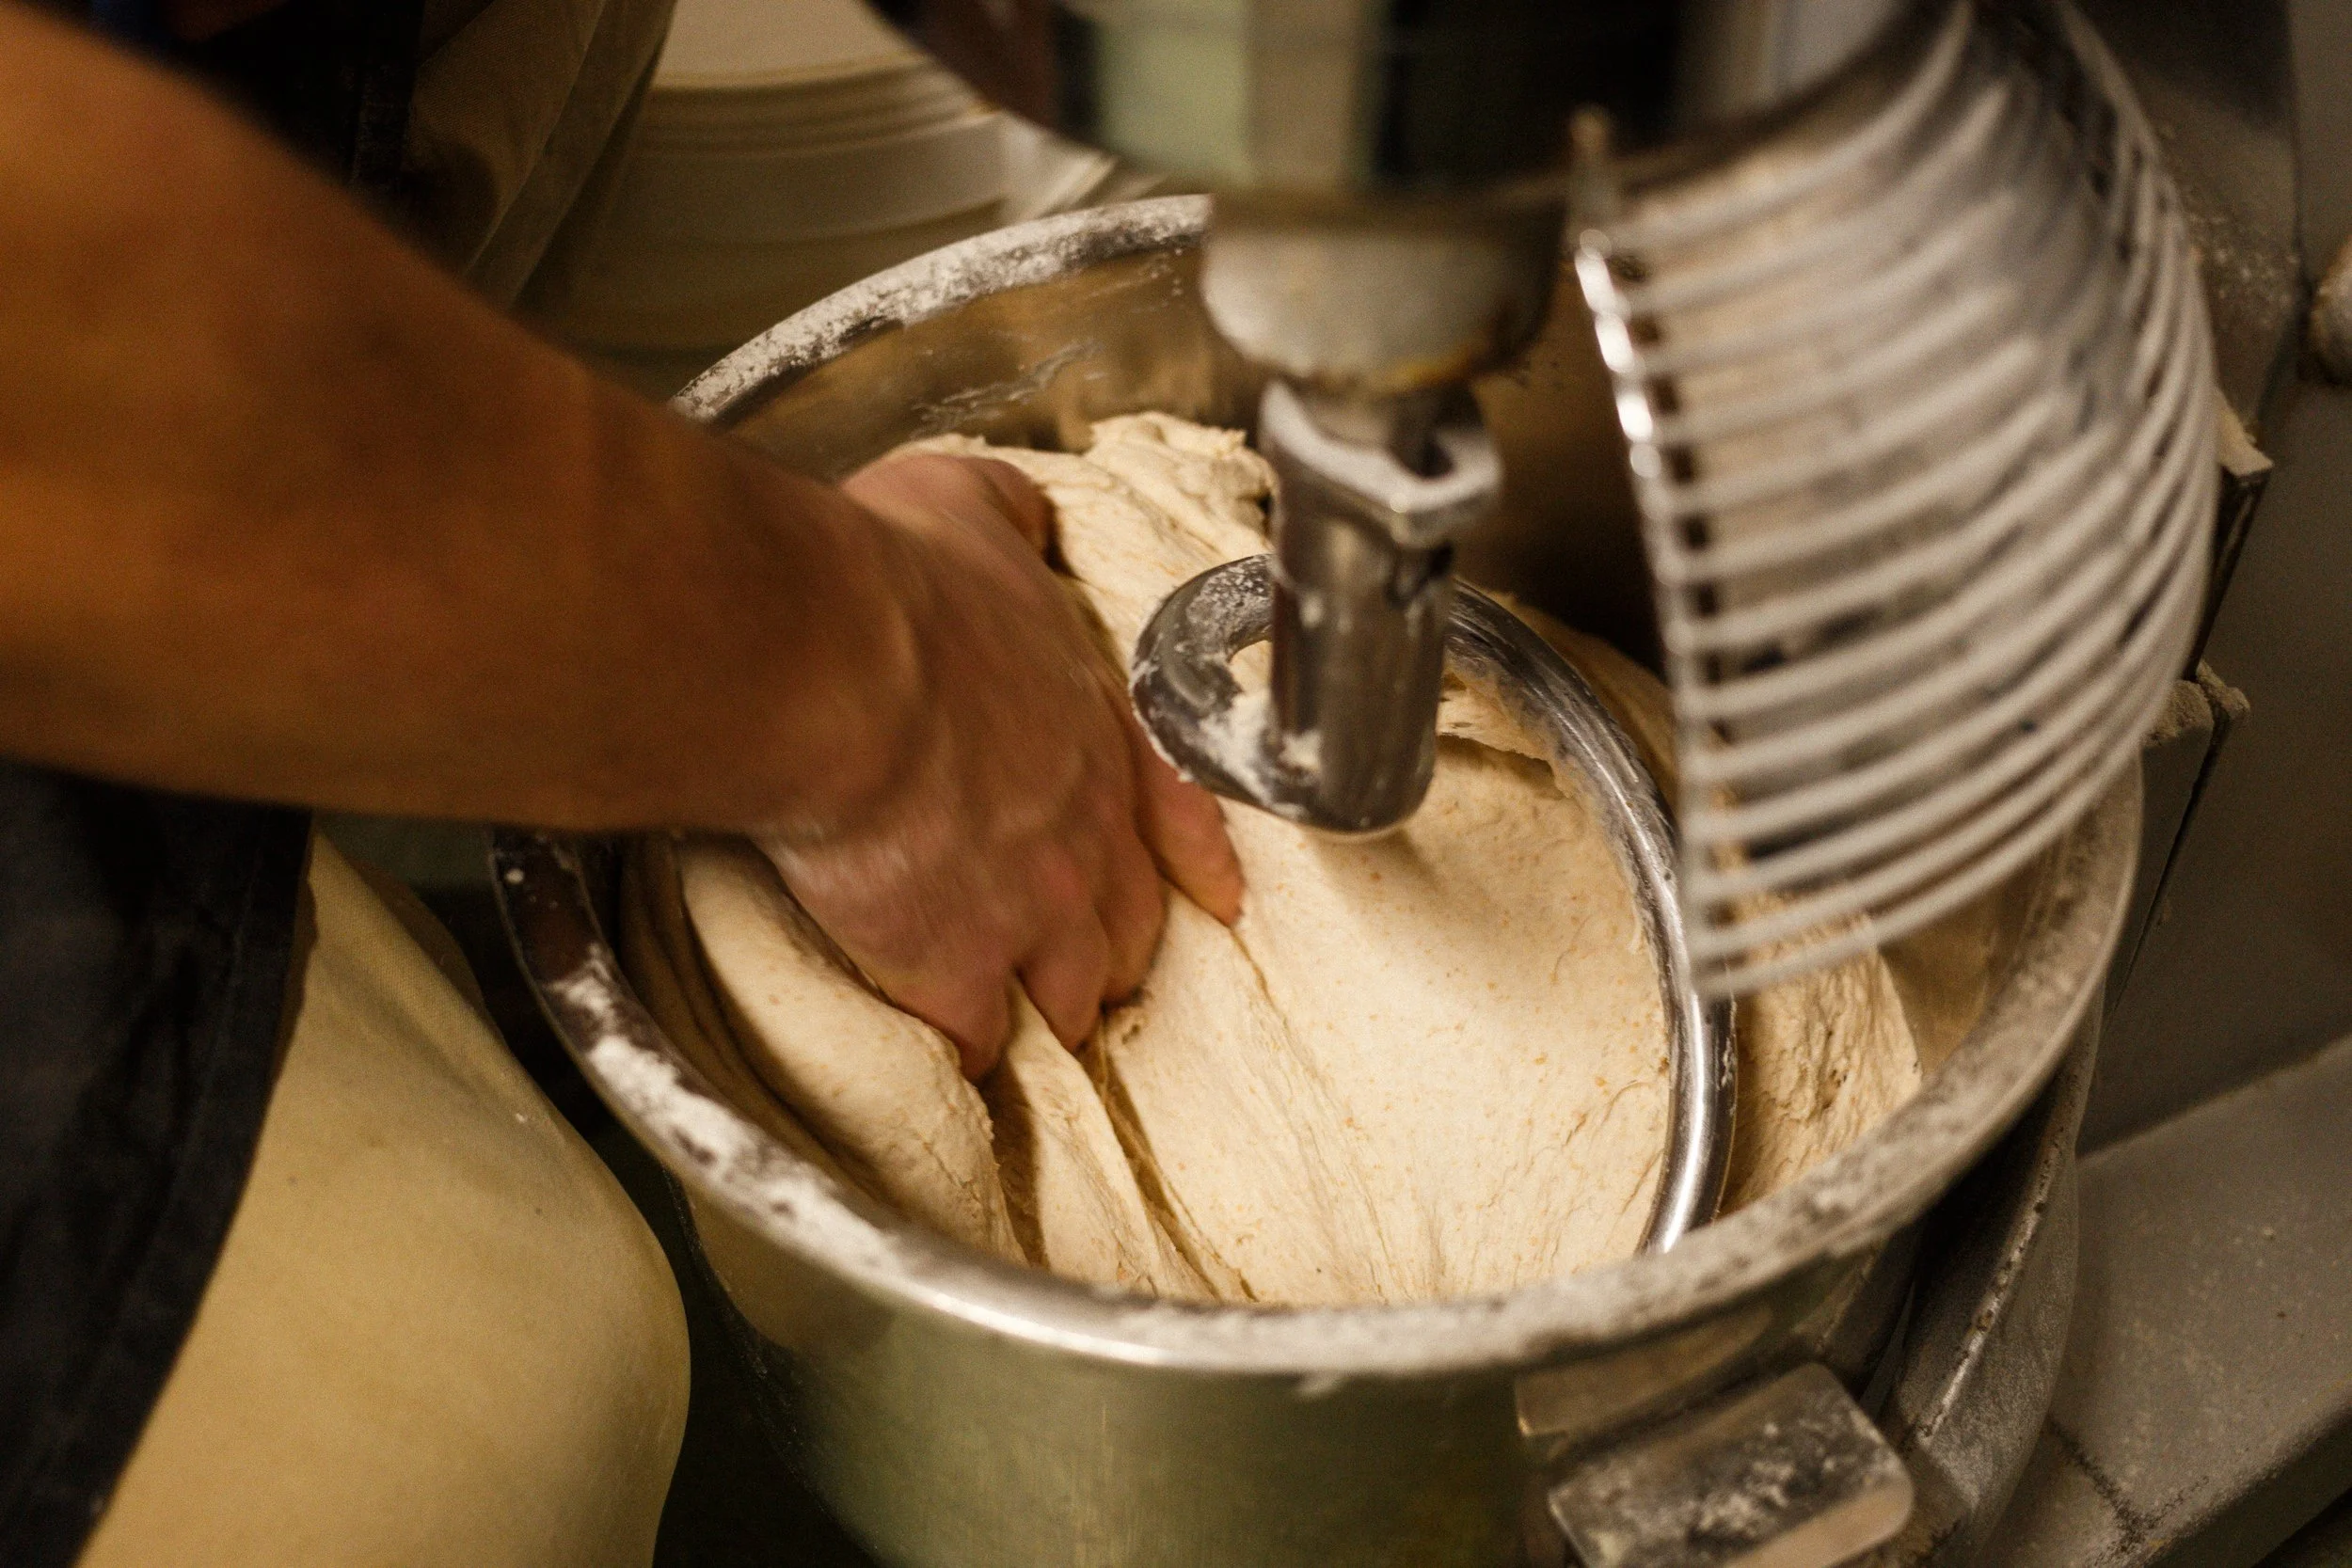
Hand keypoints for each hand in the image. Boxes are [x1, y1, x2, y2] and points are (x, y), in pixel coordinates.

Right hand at [759, 453, 1242, 1077]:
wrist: (840, 668)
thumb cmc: (898, 585)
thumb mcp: (968, 509)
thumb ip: (1009, 519)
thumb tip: (1021, 518)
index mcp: (1093, 729)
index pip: (1177, 807)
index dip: (1197, 858)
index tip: (1220, 899)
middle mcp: (1083, 829)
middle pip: (1128, 920)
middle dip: (1111, 945)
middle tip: (1089, 966)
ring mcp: (1029, 908)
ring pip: (1067, 992)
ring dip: (1048, 1006)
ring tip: (1026, 1024)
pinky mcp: (954, 967)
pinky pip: (974, 1037)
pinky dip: (963, 1048)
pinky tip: (947, 1054)